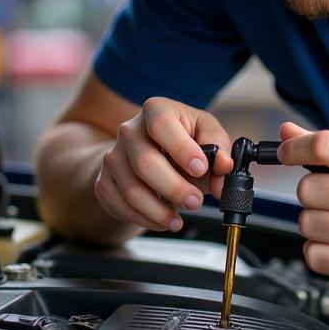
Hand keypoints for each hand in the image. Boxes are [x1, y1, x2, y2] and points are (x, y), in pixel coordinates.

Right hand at [94, 97, 232, 232]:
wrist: (148, 151)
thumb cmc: (182, 141)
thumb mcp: (206, 134)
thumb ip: (220, 149)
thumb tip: (224, 166)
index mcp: (156, 110)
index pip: (163, 126)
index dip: (182, 149)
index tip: (200, 168)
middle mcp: (129, 130)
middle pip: (146, 163)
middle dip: (175, 188)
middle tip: (195, 202)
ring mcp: (113, 156)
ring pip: (133, 190)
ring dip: (160, 211)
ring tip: (179, 219)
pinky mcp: (104, 181)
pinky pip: (122, 206)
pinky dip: (145, 219)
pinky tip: (162, 219)